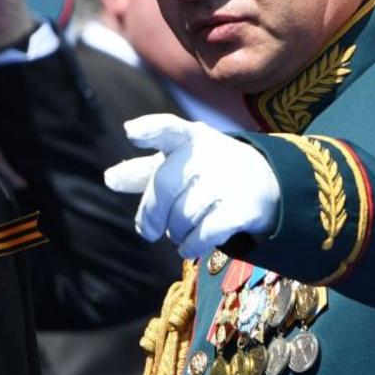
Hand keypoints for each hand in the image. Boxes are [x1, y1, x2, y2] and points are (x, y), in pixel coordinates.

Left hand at [104, 114, 280, 258]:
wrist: (265, 182)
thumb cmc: (207, 171)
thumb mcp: (178, 163)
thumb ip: (144, 171)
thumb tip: (109, 179)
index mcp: (189, 138)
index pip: (168, 128)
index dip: (149, 129)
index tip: (130, 132)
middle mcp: (210, 153)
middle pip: (164, 185)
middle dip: (150, 214)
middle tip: (147, 231)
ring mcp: (229, 179)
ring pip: (182, 215)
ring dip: (174, 231)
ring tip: (179, 230)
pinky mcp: (243, 208)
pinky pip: (203, 234)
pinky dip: (191, 246)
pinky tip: (189, 246)